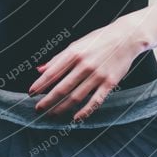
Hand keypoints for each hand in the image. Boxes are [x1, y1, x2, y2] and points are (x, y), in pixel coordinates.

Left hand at [27, 21, 142, 121]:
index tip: (31, 93)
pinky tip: (76, 118)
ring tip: (52, 114)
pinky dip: (85, 111)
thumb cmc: (98, 40)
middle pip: (62, 87)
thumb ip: (58, 58)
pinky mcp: (109, 83)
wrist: (126, 37)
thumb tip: (39, 69)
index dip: (40, 84)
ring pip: (76, 96)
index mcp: (74, 53)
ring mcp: (97, 75)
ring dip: (62, 108)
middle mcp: (84, 65)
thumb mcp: (76, 44)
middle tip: (38, 109)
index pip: (52, 72)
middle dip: (48, 100)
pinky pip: (95, 101)